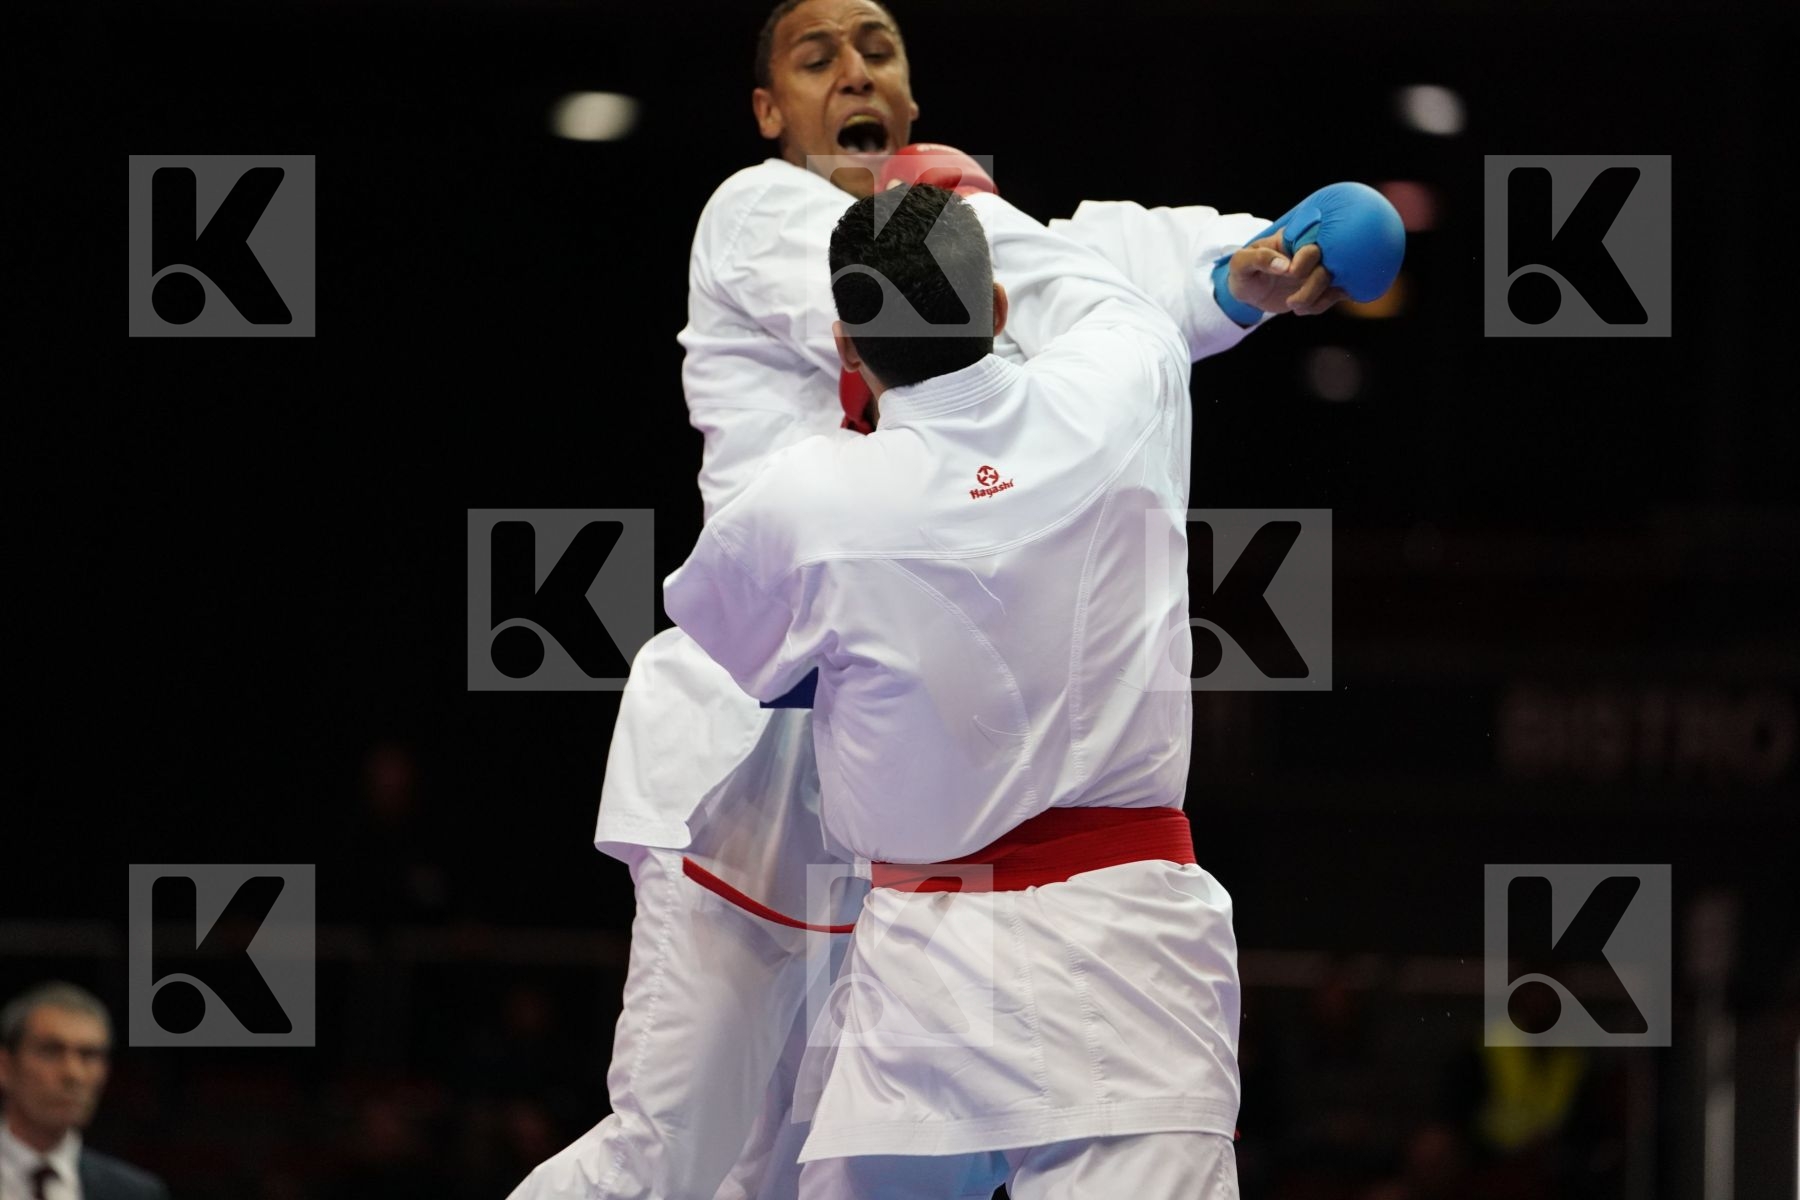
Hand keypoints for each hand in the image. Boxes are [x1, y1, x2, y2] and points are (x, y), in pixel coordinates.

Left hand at [1226, 229, 1349, 316]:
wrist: (1249, 294)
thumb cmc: (1245, 272)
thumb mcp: (1240, 263)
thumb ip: (1258, 258)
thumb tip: (1284, 265)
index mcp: (1292, 237)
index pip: (1312, 239)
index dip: (1306, 258)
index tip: (1290, 273)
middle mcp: (1309, 250)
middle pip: (1329, 259)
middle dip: (1313, 283)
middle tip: (1292, 300)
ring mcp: (1318, 267)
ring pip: (1335, 278)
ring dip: (1314, 297)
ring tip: (1292, 305)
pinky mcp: (1323, 285)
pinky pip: (1335, 294)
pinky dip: (1320, 305)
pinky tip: (1300, 310)